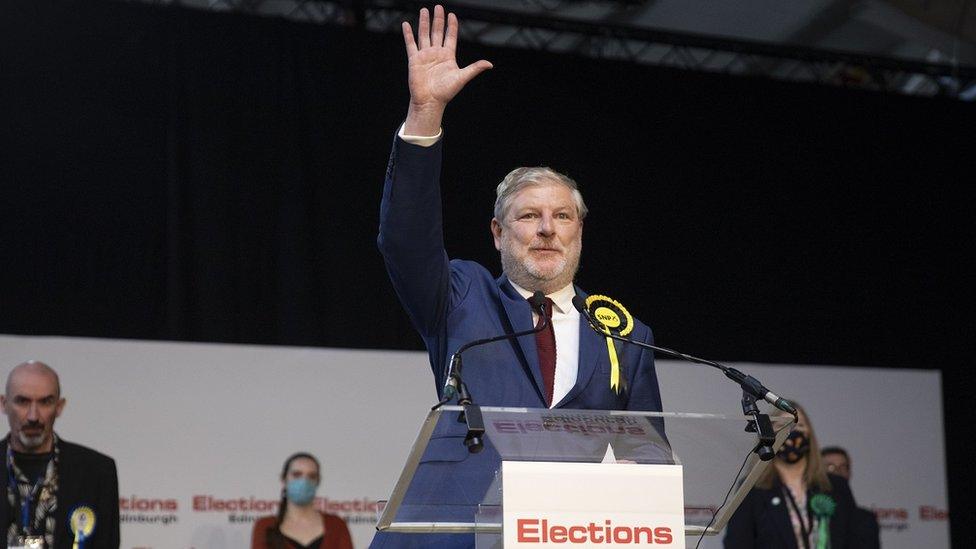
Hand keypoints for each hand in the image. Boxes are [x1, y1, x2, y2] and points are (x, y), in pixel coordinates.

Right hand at [402, 5, 491, 134]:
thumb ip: (474, 68)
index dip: (451, 25)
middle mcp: (436, 53)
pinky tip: (406, 24)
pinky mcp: (414, 59)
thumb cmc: (446, 92)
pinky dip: (408, 34)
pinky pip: (411, 44)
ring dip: (424, 22)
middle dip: (438, 19)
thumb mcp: (462, 77)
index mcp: (448, 56)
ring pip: (424, 34)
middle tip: (438, 7)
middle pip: (437, 32)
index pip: (450, 36)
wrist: (430, 101)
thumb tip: (489, 64)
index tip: (452, 15)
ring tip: (424, 10)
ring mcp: (425, 55)